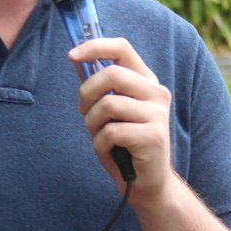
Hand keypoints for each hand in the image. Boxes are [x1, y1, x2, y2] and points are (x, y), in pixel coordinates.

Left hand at [70, 37, 175, 201]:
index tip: (72, 55)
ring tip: (100, 135)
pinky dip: (100, 144)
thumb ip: (98, 87)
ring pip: (108, 104)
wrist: (146, 184)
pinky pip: (111, 131)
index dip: (95, 46)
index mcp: (146, 82)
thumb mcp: (109, 112)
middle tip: (83, 110)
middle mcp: (157, 93)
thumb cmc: (123, 145)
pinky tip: (111, 151)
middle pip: (112, 74)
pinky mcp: (153, 136)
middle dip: (87, 92)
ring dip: (92, 123)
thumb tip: (76, 58)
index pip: (122, 48)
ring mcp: (158, 114)